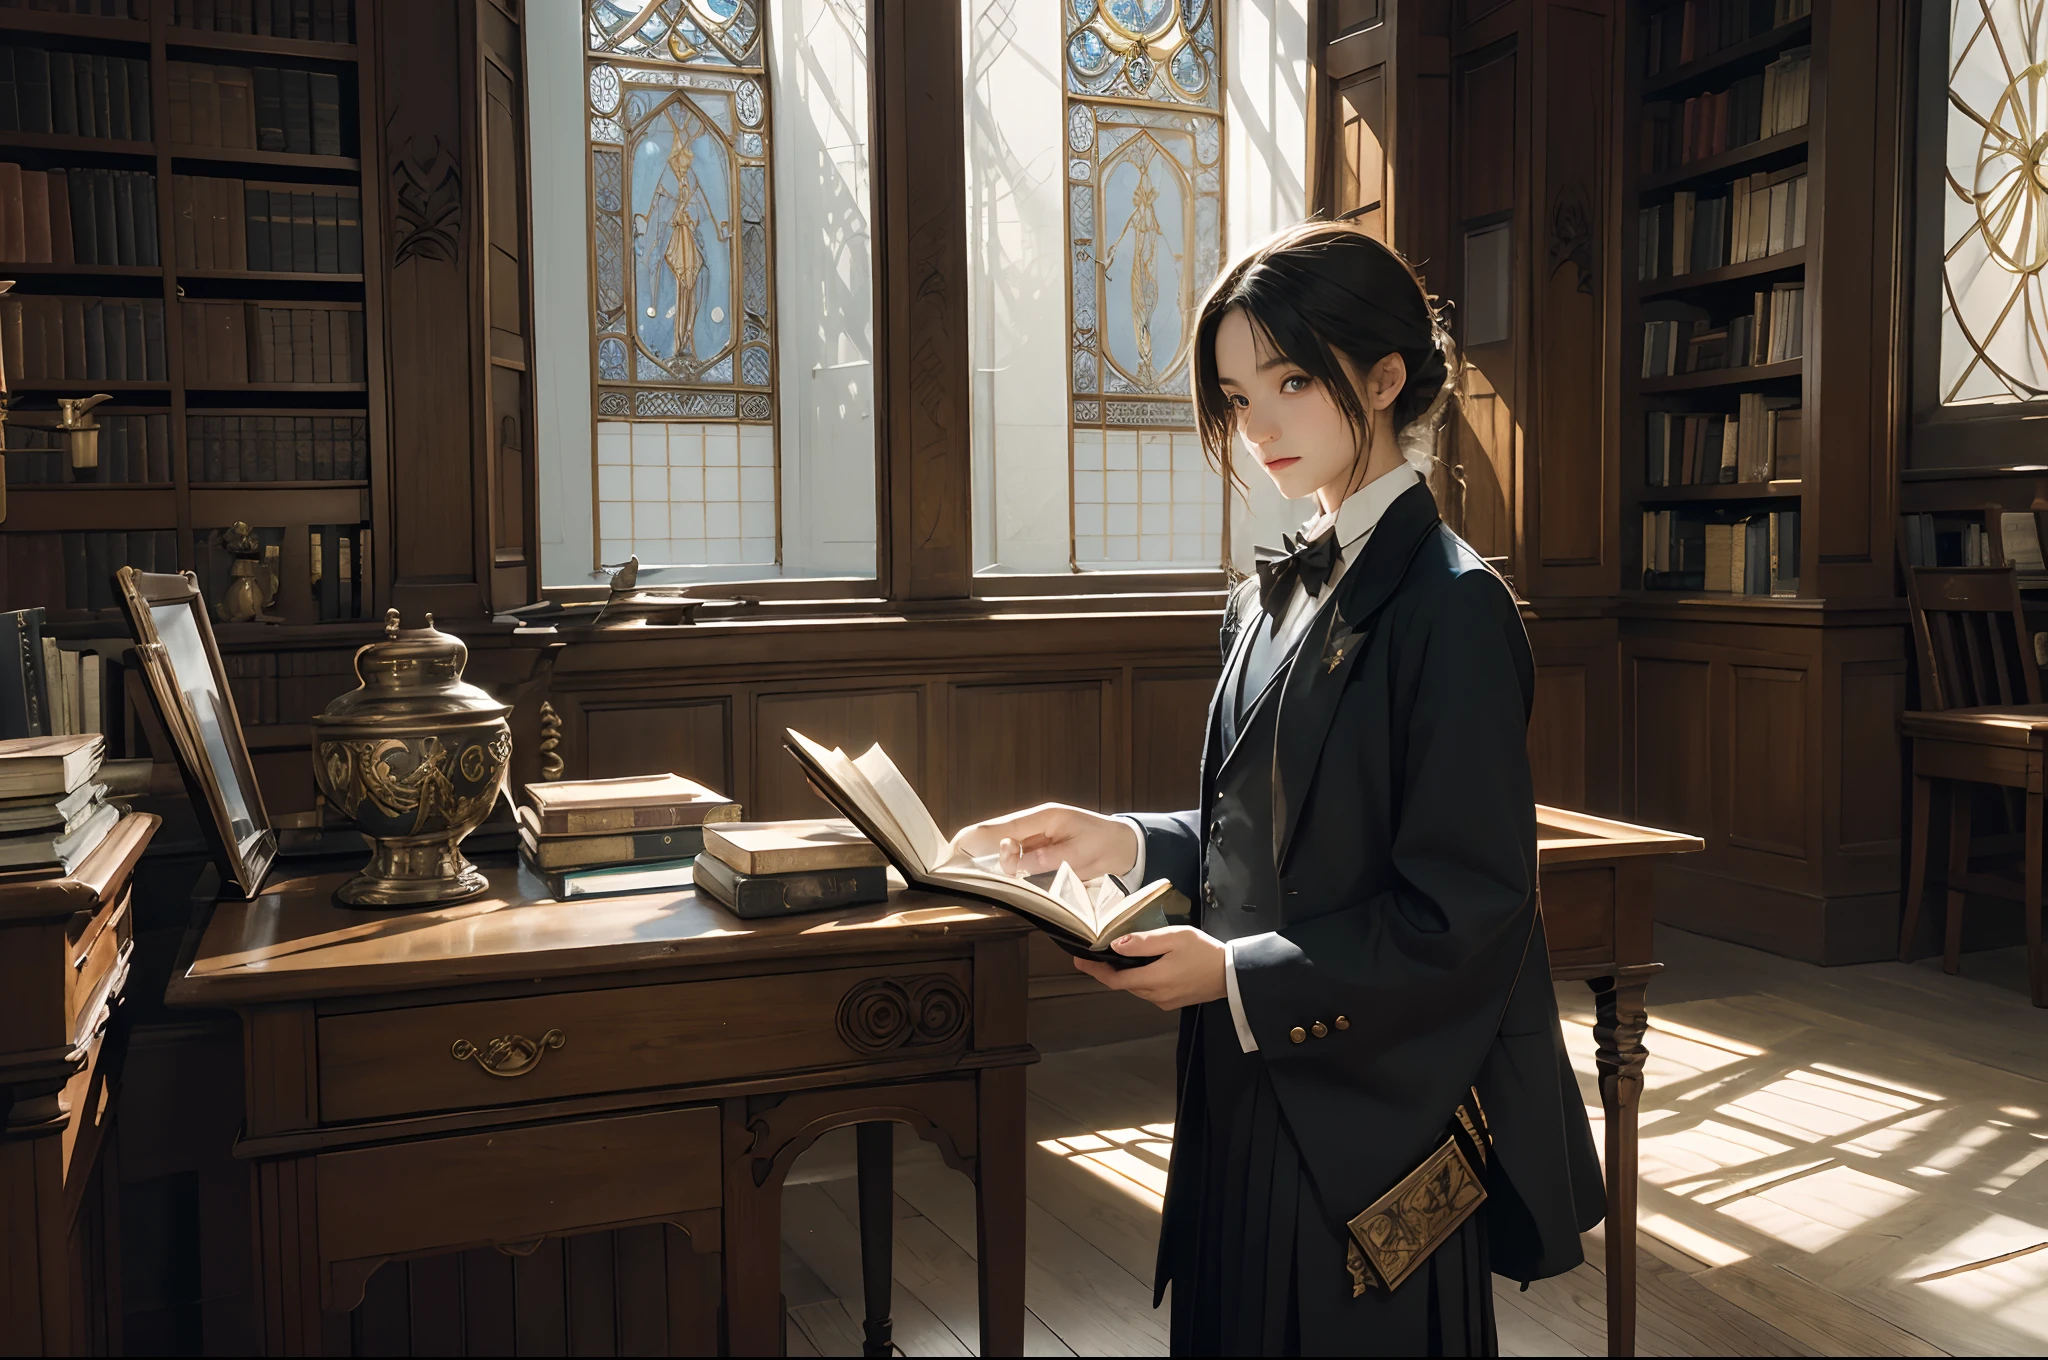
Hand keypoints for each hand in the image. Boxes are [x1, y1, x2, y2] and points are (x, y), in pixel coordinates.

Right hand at [950, 802, 1139, 878]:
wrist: (1124, 846)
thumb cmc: (1104, 844)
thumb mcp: (1078, 854)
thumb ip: (1046, 859)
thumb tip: (1014, 864)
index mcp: (1044, 817)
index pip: (1003, 826)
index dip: (977, 836)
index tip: (956, 846)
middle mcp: (1036, 824)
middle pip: (1000, 838)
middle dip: (989, 855)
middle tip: (991, 872)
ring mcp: (1038, 836)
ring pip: (1008, 850)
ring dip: (1003, 865)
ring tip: (1002, 877)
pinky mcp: (1041, 849)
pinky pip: (1020, 858)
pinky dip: (1013, 869)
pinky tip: (1011, 878)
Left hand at [1073, 927, 1227, 1010]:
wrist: (1232, 974)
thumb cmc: (1205, 952)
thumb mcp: (1174, 938)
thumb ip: (1144, 942)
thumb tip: (1116, 946)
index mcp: (1155, 979)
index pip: (1115, 979)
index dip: (1095, 971)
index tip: (1079, 961)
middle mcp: (1156, 995)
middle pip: (1123, 984)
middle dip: (1108, 971)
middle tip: (1094, 955)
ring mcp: (1164, 1001)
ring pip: (1135, 988)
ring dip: (1124, 975)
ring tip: (1116, 957)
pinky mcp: (1172, 1002)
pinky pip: (1148, 991)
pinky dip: (1139, 979)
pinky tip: (1142, 966)